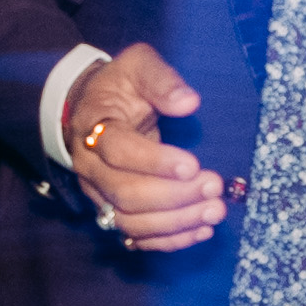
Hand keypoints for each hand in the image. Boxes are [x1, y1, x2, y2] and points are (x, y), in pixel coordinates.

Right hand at [64, 42, 231, 253]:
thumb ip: (161, 79)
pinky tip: (202, 231)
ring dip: (176, 222)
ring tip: (215, 211)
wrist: (91, 108)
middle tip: (214, 186)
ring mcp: (99, 194)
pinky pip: (137, 236)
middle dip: (173, 195)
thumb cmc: (119, 86)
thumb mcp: (137, 65)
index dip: (154, 161)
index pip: (118, 151)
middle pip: (125, 193)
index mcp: (93, 127)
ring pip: (131, 221)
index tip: (193, 163)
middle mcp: (90, 167)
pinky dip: (169, 240)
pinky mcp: (112, 211)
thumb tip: (189, 102)